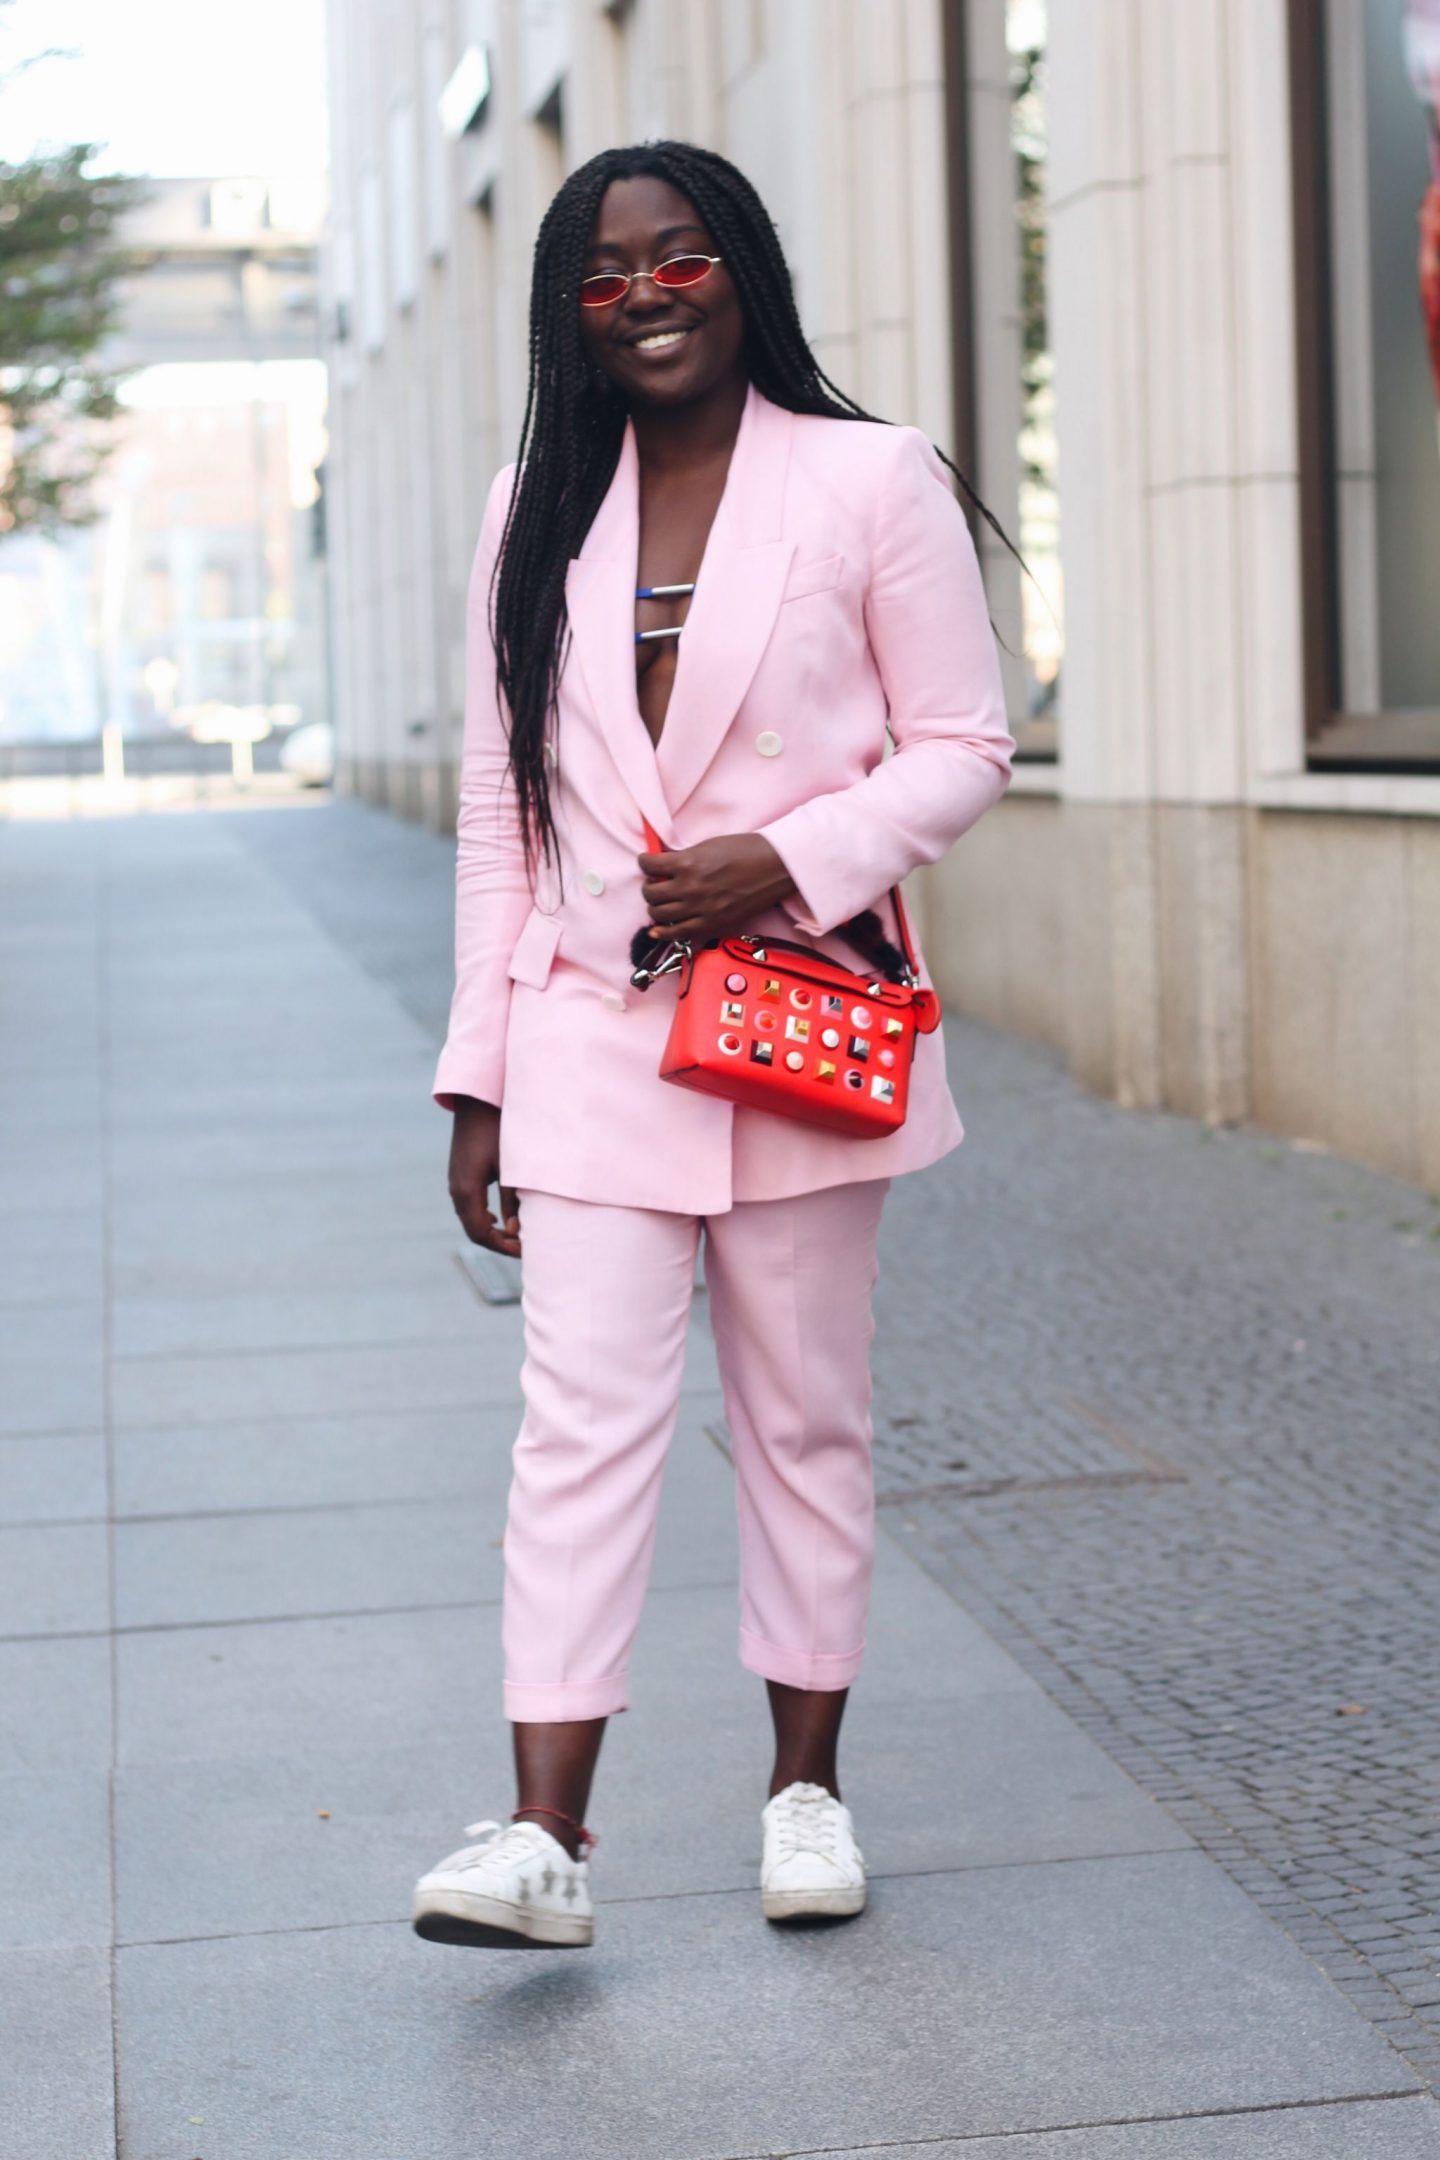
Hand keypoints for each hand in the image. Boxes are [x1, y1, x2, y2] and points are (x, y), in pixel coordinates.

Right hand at [447, 1098, 520, 1256]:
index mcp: (466, 1190)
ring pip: (470, 1219)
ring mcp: (455, 1181)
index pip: (481, 1234)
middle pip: (474, 1231)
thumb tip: (516, 1231)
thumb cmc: (497, 1130)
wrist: (477, 1101)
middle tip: (524, 1247)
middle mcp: (456, 1189)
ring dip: (492, 1231)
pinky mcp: (460, 1174)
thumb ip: (513, 1200)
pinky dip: (484, 1218)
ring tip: (516, 1235)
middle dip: (498, 1242)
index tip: (525, 1251)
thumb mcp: (510, 1167)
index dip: (502, 1247)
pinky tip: (500, 1218)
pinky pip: (469, 1206)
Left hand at [637, 832, 797, 943]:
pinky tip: (658, 929)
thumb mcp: (708, 846)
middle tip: (656, 883)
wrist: (774, 866)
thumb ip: (684, 858)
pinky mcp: (711, 924)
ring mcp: (700, 909)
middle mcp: (689, 887)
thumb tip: (664, 867)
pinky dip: (663, 932)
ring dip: (656, 907)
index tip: (647, 862)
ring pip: (659, 914)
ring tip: (663, 902)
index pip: (649, 865)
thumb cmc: (746, 850)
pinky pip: (677, 934)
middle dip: (649, 886)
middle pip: (650, 893)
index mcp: (687, 863)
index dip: (645, 862)